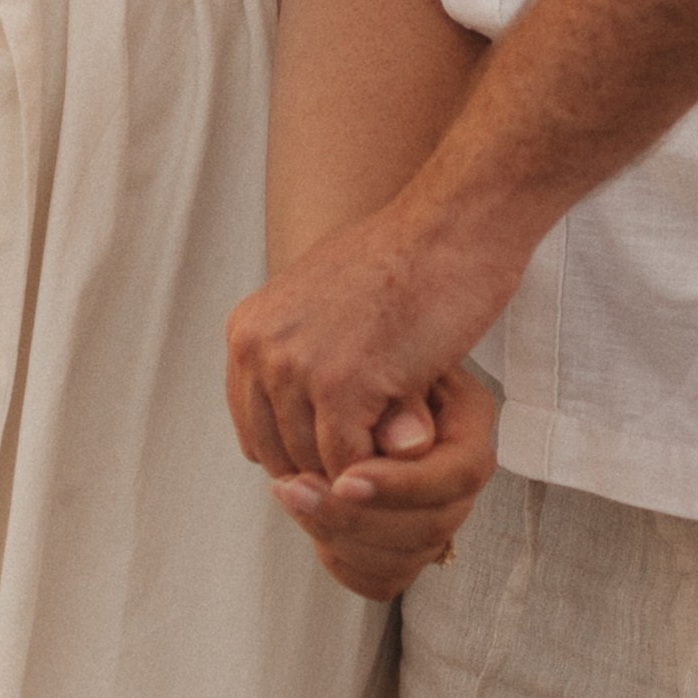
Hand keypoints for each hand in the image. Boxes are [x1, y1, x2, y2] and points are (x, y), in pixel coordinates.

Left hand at [226, 179, 526, 482]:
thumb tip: (294, 450)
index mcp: (247, 329)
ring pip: (316, 467)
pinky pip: (350, 466)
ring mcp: (294, 366)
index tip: (347, 453)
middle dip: (330, 467)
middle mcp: (257, 348)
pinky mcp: (340, 385)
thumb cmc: (401, 261)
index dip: (305, 453)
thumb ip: (302, 363)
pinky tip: (410, 444)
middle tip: (379, 462)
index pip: (257, 433)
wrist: (450, 227)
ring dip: (360, 471)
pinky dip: (382, 470)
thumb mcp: (324, 304)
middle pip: (281, 456)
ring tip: (399, 450)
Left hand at [270, 364, 495, 601]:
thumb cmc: (373, 343)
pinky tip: (308, 521)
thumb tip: (403, 447)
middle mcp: (462, 481)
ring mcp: (435, 517)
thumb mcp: (387, 354)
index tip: (343, 478)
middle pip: (429, 530)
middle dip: (353, 518)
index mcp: (470, 427)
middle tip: (290, 488)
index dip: (400, 485)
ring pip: (401, 563)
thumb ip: (399, 396)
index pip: (458, 476)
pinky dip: (342, 562)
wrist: (361, 352)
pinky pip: (379, 579)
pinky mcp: (401, 544)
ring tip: (289, 494)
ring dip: (338, 538)